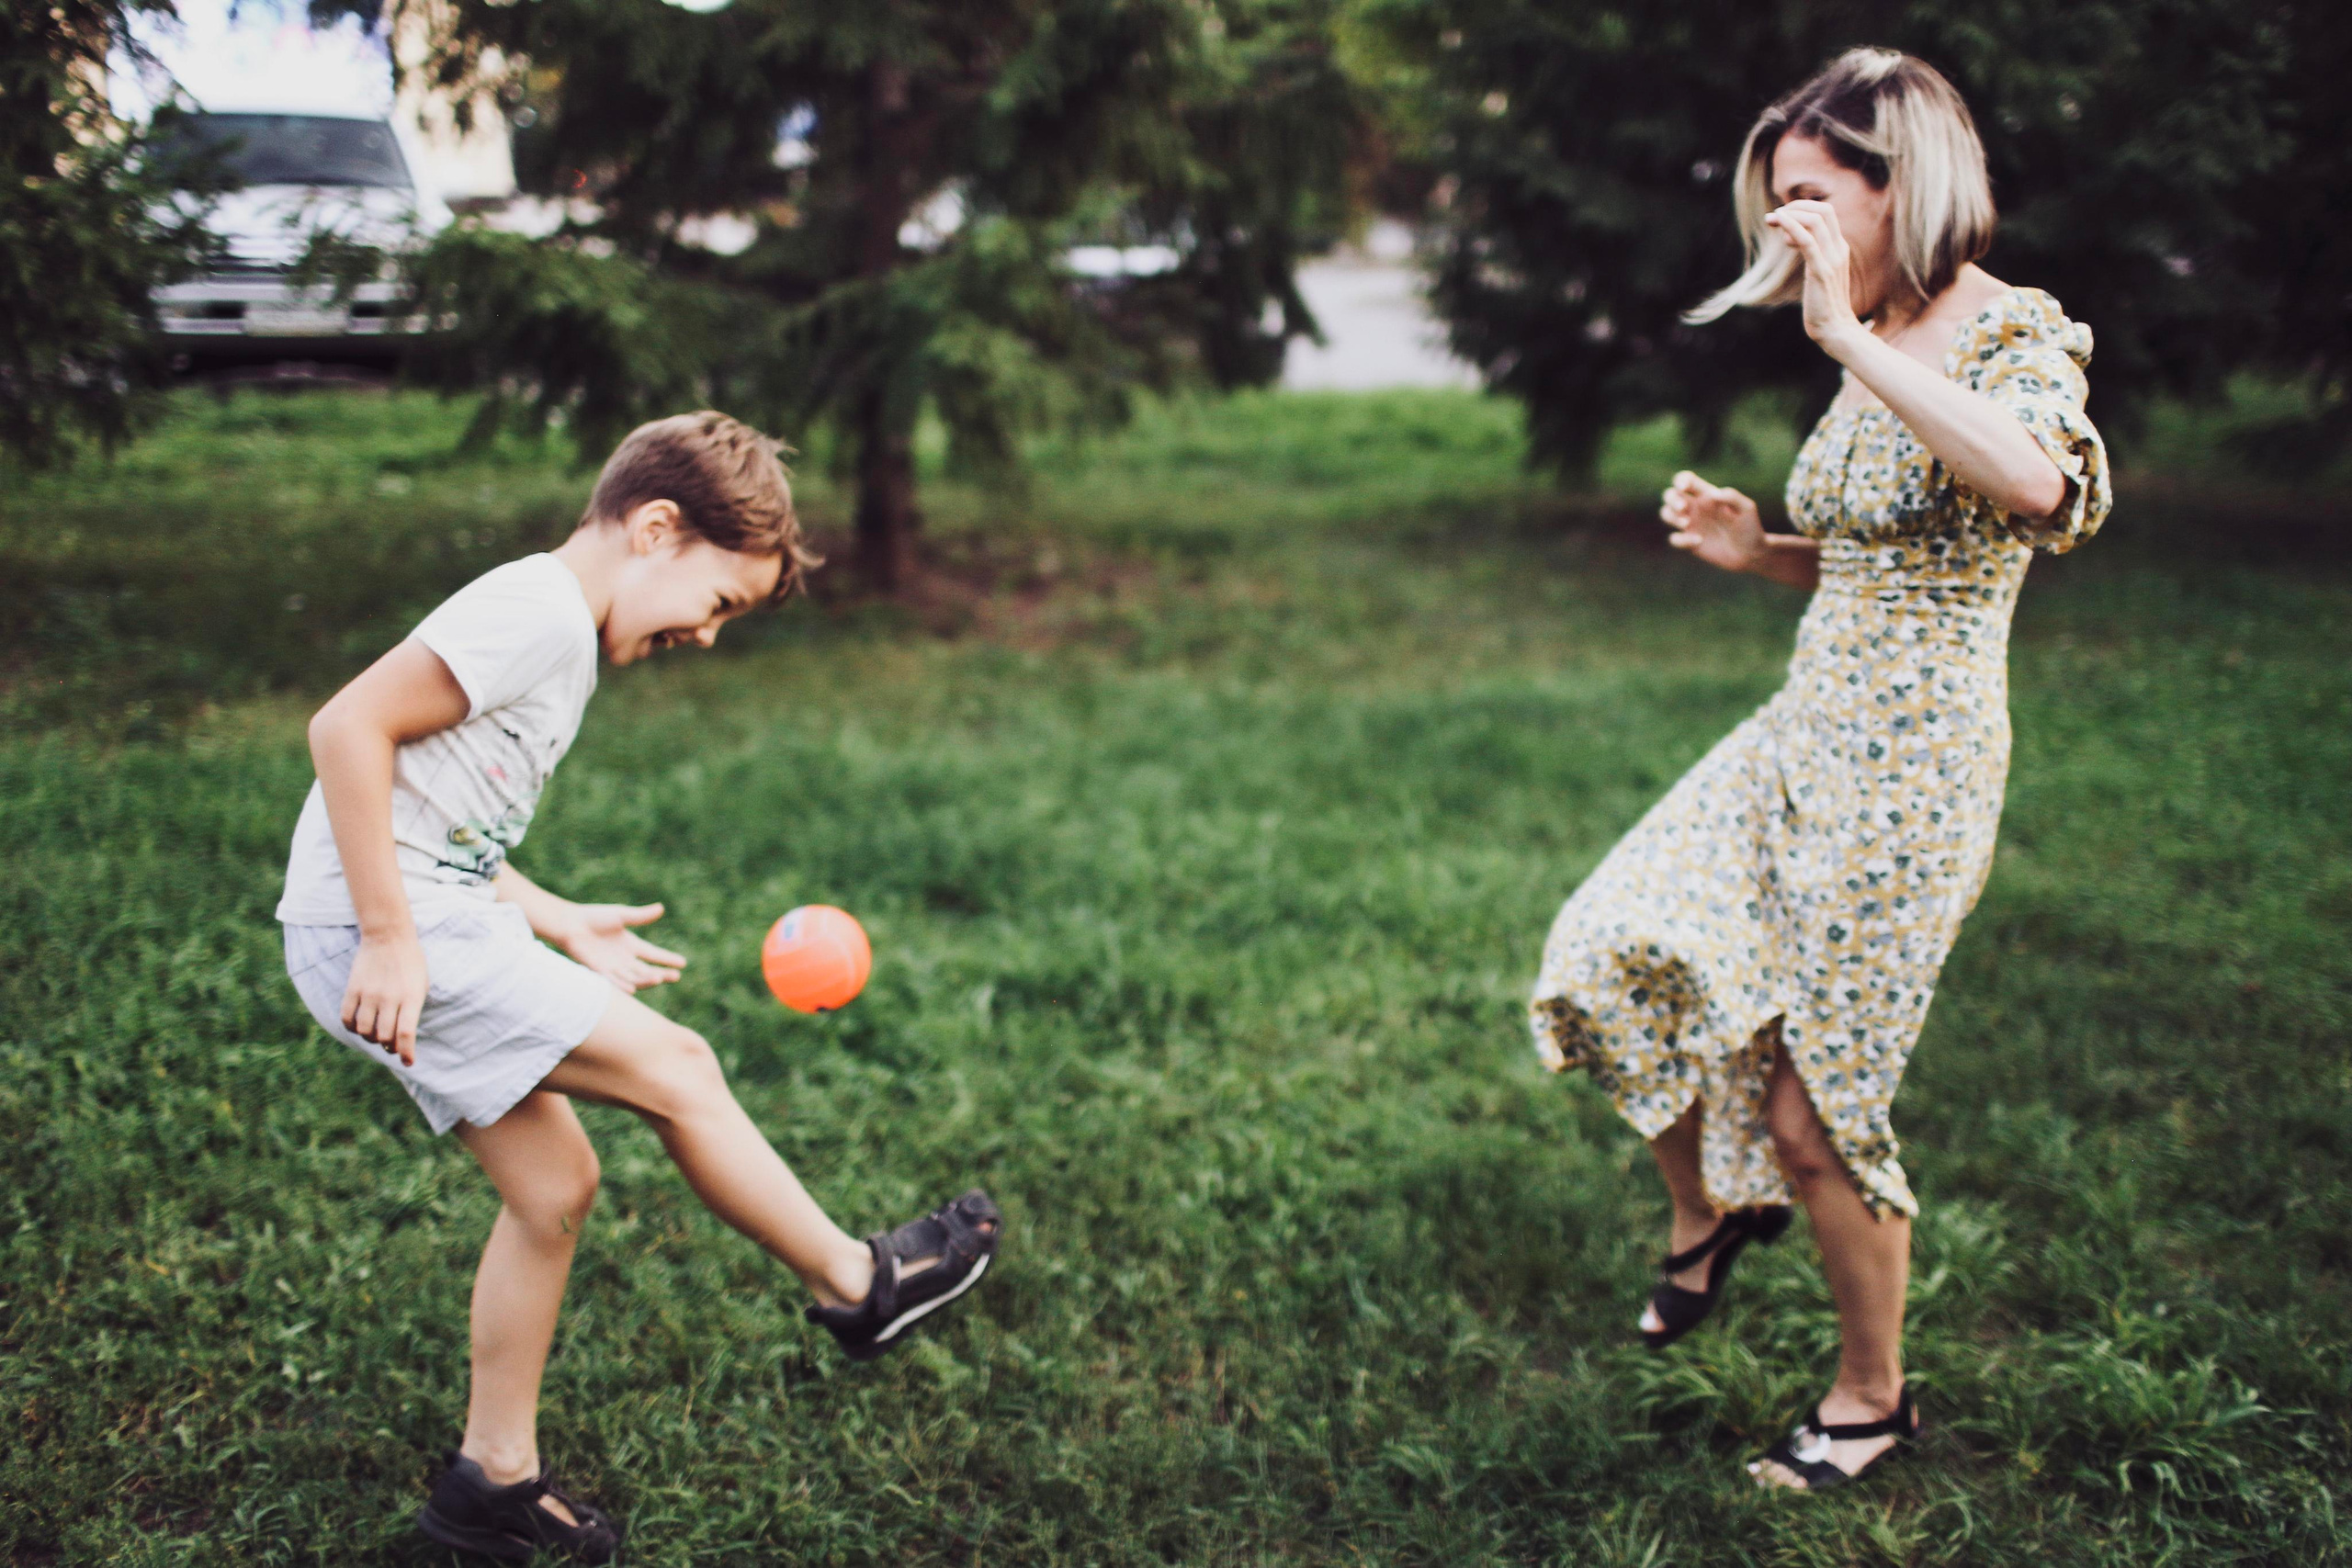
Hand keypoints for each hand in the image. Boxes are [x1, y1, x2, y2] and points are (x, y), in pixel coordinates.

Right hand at [342, 931, 428, 1065]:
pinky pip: (347, 1018)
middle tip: (390, 1044)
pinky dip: (352, 1027)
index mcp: (411, 997)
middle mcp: (389, 997)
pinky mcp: (353, 988)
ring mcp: (369, 993)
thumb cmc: (411, 963)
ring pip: (364, 1031)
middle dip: (388, 1047)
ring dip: (370, 1038)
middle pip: (383, 1036)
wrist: (388, 936)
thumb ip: (413, 1010)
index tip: (408, 1062)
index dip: (406, 1053)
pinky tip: (359, 1025)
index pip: (406, 1033)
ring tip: (376, 1033)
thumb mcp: (422, 985)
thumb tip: (403, 1037)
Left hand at [555, 902, 686, 992]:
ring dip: (646, 980)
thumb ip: (640, 916)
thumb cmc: (594, 917)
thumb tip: (661, 909)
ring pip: (634, 978)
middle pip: (647, 970)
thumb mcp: (621, 915)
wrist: (570, 924)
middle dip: (662, 974)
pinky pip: (613, 982)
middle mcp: (624, 959)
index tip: (683, 963)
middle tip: (675, 976)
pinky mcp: (599, 972)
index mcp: (631, 944)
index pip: (653, 954)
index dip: (667, 959)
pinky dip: (623, 986)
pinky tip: (633, 988)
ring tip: (659, 978)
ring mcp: (612, 967)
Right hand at [1660, 470, 1765, 573]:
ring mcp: (1691, 525)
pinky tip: (1699, 541)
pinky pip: (1675, 538)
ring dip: (1671, 516)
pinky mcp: (1690, 542)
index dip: (1681, 480)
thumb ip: (1732, 497)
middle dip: (1672, 499)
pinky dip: (1682, 539)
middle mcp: (1696, 507)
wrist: (1751, 553)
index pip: (1686, 480)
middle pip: (1670, 495)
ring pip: (1666, 513)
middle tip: (1683, 508)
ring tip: (1686, 523)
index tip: (1685, 487)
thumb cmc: (1751, 527)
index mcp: (1707, 494)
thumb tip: (1712, 494)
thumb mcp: (1747, 509)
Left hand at [1763, 199, 1864, 351]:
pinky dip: (1792, 226)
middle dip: (1796, 206)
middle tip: (1775, 216)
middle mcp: (1839, 249)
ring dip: (1790, 215)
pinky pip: (1807, 241)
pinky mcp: (1821, 271)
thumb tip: (1797, 242)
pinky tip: (1779, 222)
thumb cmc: (1823, 305)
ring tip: (1772, 221)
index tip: (1783, 217)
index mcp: (1839, 248)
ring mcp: (1832, 259)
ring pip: (1815, 221)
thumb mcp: (1819, 274)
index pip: (1827, 212)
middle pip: (1822, 210)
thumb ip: (1813, 255)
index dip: (1803, 208)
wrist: (1835, 329)